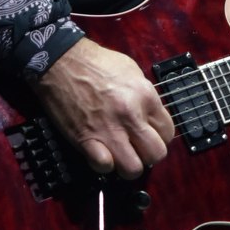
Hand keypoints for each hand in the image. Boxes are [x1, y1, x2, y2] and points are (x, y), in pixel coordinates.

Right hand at [37, 38, 174, 178]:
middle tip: (138, 149)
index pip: (168, 132)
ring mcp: (108, 130)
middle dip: (149, 155)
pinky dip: (104, 165)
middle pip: (156, 154)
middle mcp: (130, 116)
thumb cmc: (95, 63)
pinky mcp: (86, 139)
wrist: (60, 61)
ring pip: (133, 169)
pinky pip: (104, 166)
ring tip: (121, 157)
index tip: (150, 135)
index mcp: (145, 96)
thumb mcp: (131, 71)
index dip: (160, 137)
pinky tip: (102, 155)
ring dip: (129, 166)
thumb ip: (145, 96)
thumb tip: (150, 117)